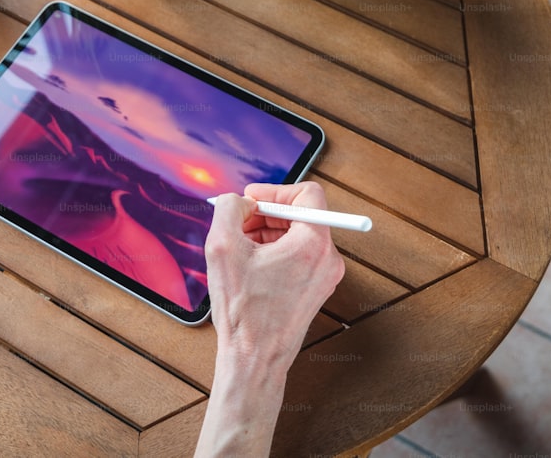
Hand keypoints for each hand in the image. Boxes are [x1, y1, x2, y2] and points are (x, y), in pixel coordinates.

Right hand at [195, 182, 344, 456]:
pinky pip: (297, 257)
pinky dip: (274, 252)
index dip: (275, 190)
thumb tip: (240, 201)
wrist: (254, 359)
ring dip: (267, 233)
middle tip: (238, 222)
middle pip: (301, 214)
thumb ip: (230, 209)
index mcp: (313, 243)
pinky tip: (248, 266)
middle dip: (266, 213)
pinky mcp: (315, 291)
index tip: (250, 200)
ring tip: (239, 248)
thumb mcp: (223, 246)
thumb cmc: (242, 310)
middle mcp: (328, 259)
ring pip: (297, 235)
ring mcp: (324, 277)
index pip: (307, 193)